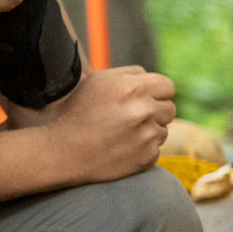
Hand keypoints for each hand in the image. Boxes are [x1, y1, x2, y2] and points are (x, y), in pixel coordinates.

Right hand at [42, 67, 178, 184]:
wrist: (62, 152)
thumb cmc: (79, 113)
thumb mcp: (98, 82)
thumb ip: (129, 74)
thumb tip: (151, 77)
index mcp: (133, 88)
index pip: (168, 87)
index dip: (157, 93)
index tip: (146, 99)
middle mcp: (143, 111)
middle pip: (170, 109)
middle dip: (155, 112)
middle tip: (131, 118)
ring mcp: (147, 136)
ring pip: (163, 130)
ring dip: (149, 131)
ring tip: (122, 134)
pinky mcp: (147, 157)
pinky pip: (156, 150)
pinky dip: (143, 150)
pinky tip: (122, 149)